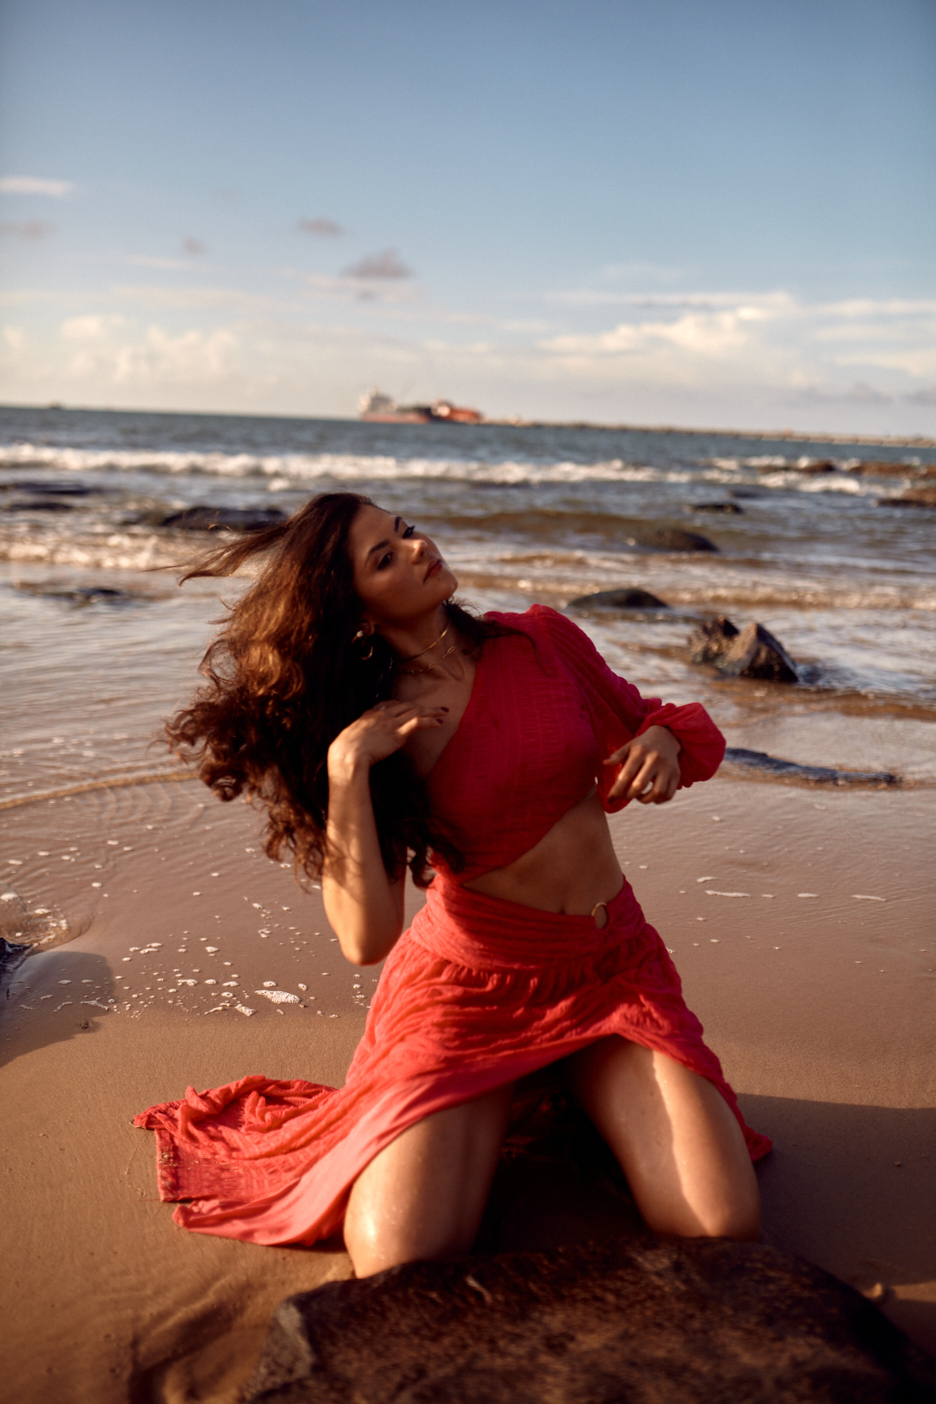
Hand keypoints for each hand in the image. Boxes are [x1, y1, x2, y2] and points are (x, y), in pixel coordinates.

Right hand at [328, 699, 448, 778]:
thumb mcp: (350, 738)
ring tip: (444, 711)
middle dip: (421, 705)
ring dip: (431, 711)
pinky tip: (439, 722)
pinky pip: (418, 722)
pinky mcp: (398, 733)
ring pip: (416, 711)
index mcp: (370, 715)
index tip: (409, 706)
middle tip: (434, 707)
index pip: (389, 704)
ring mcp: (391, 723)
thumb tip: (356, 742)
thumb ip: (357, 736)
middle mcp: (383, 715)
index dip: (401, 705)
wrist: (348, 753)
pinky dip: (430, 721)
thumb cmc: (344, 751)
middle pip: (407, 705)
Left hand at [604, 725, 680, 804]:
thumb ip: (617, 756)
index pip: (626, 774)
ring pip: (657, 792)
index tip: (610, 798)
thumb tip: (604, 763)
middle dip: (629, 796)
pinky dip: (659, 800)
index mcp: (640, 751)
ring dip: (645, 800)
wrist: (666, 737)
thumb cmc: (643, 745)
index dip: (617, 789)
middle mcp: (655, 759)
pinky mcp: (677, 774)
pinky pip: (669, 794)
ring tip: (639, 797)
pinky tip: (651, 797)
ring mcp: (668, 767)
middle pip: (640, 785)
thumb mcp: (629, 746)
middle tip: (625, 796)